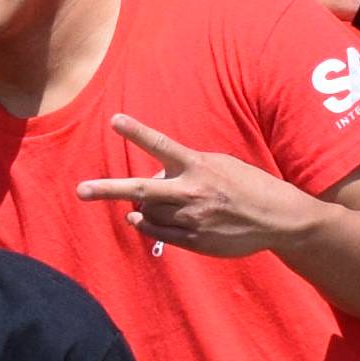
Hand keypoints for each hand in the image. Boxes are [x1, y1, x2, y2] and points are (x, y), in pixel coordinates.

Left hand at [69, 114, 316, 262]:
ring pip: (147, 213)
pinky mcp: (194, 240)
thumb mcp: (220, 165)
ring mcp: (191, 218)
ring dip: (140, 207)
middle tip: (80, 190)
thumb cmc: (247, 185)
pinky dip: (145, 224)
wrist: (279, 218)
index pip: (161, 145)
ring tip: (145, 203)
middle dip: (107, 189)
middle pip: (140, 189)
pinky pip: (157, 232)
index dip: (136, 131)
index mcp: (198, 166)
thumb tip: (154, 179)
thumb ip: (186, 168)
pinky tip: (139, 219)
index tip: (115, 120)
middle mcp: (191, 191)